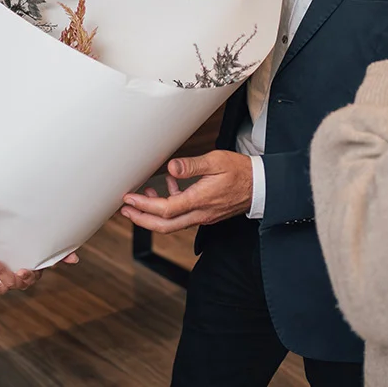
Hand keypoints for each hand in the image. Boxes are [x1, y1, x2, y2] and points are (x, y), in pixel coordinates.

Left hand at [0, 253, 79, 307]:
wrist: (16, 252)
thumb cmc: (35, 253)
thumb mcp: (47, 253)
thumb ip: (60, 255)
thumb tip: (75, 259)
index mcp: (30, 274)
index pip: (29, 278)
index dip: (26, 275)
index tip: (23, 269)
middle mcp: (17, 281)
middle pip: (12, 283)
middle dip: (4, 274)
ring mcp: (3, 283)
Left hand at [119, 150, 252, 232]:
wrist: (261, 186)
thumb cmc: (240, 172)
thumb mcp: (216, 161)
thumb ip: (192, 165)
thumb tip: (171, 167)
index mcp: (199, 200)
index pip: (165, 209)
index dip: (144, 206)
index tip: (129, 198)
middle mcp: (200, 213)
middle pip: (164, 225)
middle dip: (141, 219)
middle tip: (126, 210)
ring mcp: (203, 216)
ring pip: (172, 223)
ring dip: (153, 214)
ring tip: (141, 198)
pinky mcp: (206, 213)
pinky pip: (183, 215)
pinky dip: (170, 205)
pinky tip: (169, 186)